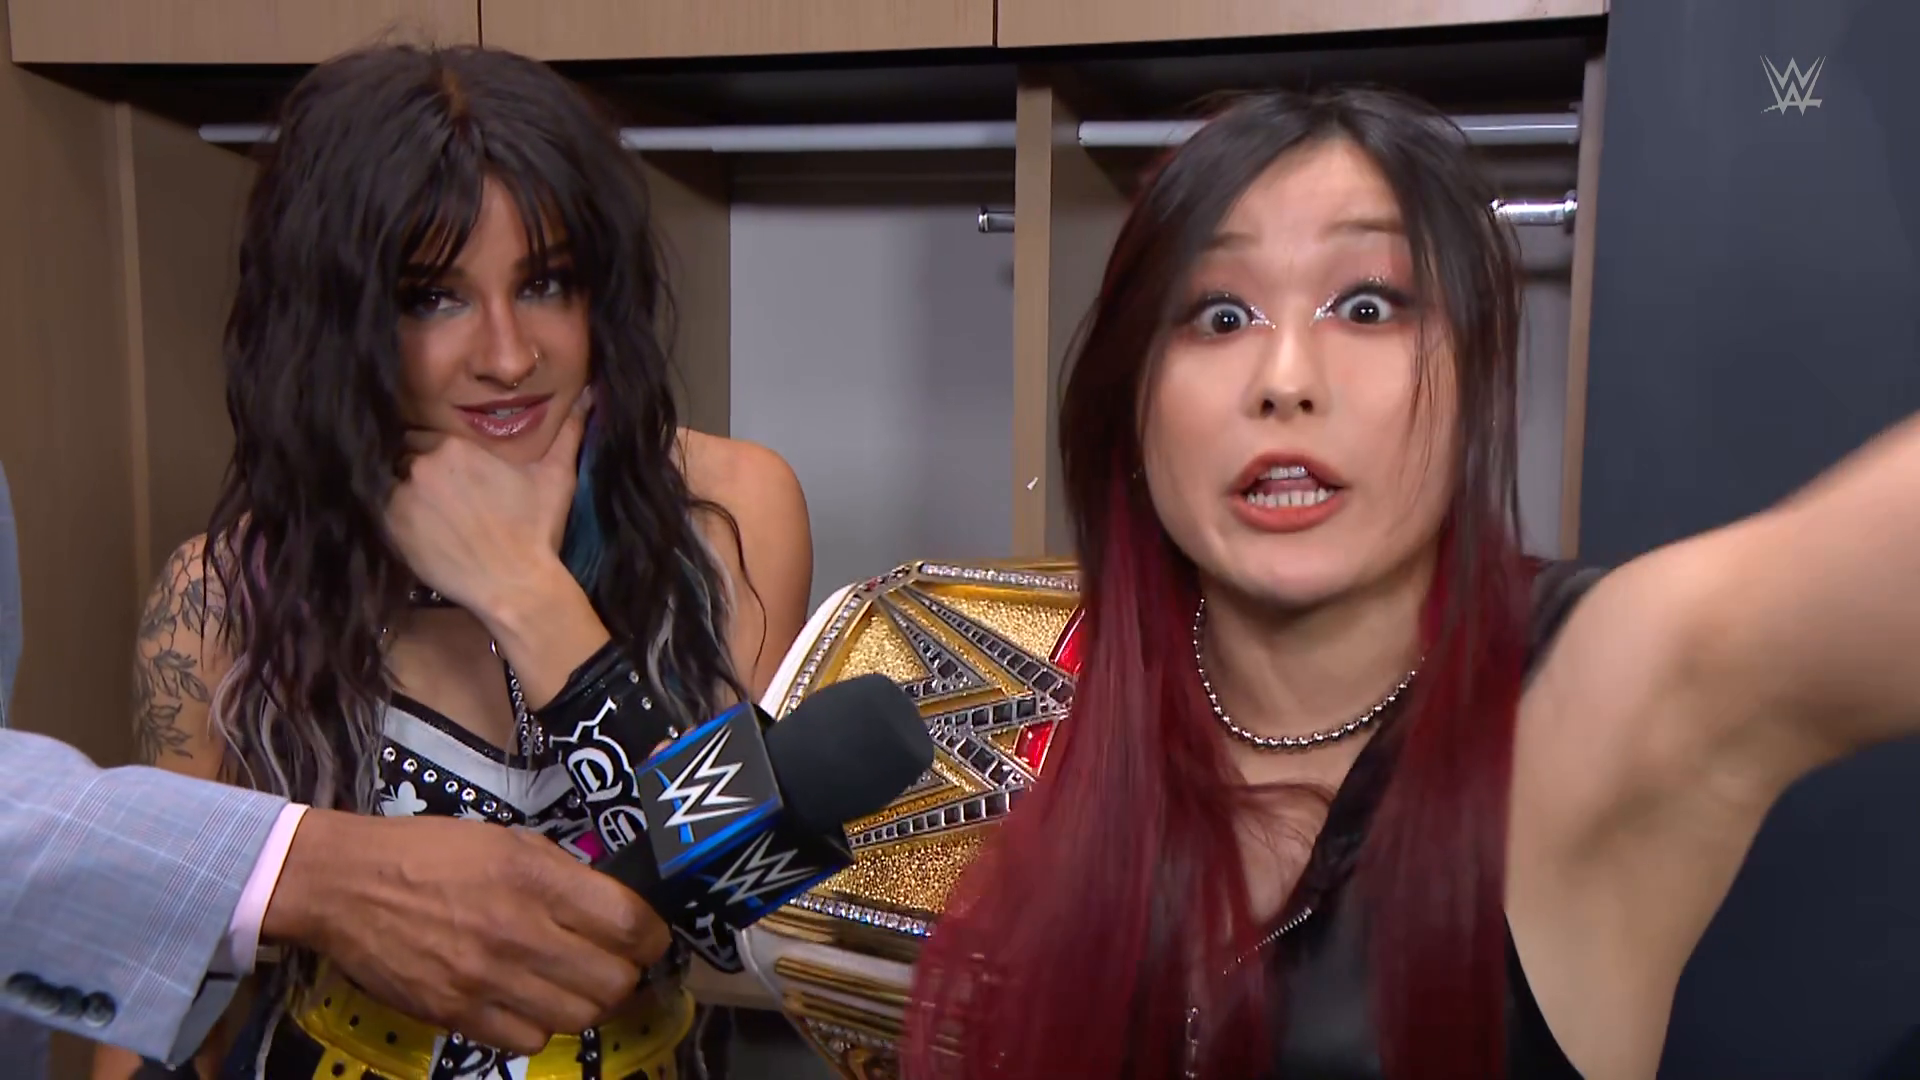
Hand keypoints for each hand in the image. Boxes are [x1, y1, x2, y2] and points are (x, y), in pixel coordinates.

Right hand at [262, 808, 668, 1054]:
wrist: (347, 885)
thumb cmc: (431, 853)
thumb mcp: (507, 841)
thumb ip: (563, 875)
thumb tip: (612, 909)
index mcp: (535, 879)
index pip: (629, 924)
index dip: (652, 937)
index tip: (648, 938)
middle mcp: (519, 932)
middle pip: (614, 981)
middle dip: (625, 975)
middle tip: (611, 964)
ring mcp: (487, 980)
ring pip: (579, 1018)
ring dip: (586, 1004)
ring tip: (572, 985)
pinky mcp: (457, 1014)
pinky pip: (530, 1041)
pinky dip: (541, 1026)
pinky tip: (529, 1002)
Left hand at [385, 391, 591, 619]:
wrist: (514, 586)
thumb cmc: (536, 530)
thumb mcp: (556, 476)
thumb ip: (568, 430)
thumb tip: (589, 394)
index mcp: (455, 444)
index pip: (430, 432)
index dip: (441, 448)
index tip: (455, 466)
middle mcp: (422, 465)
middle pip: (411, 455)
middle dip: (426, 468)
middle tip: (448, 491)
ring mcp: (403, 498)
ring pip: (398, 483)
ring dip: (412, 492)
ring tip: (437, 513)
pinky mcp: (392, 528)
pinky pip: (388, 511)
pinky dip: (404, 518)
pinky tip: (429, 531)